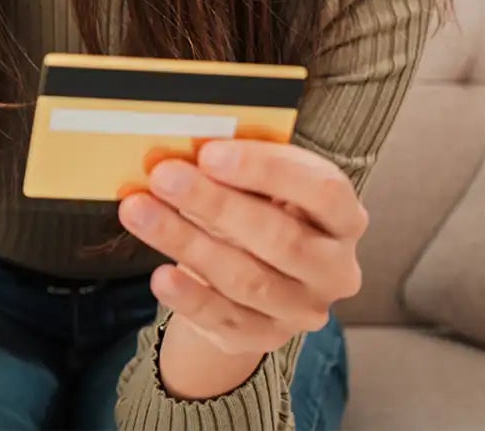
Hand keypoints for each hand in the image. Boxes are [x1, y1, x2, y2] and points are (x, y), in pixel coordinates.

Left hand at [117, 141, 366, 398]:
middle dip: (216, 204)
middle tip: (164, 177)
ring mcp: (303, 308)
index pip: (322, 191)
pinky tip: (160, 275)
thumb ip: (237, 168)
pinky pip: (224, 317)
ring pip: (246, 278)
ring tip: (141, 212)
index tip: (210, 153)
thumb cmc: (259, 215)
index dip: (267, 170)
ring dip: (187, 242)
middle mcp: (334, 268)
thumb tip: (185, 148)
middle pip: (281, 238)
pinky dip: (190, 296)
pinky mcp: (265, 336)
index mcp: (344, 218)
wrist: (252, 283)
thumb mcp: (260, 188)